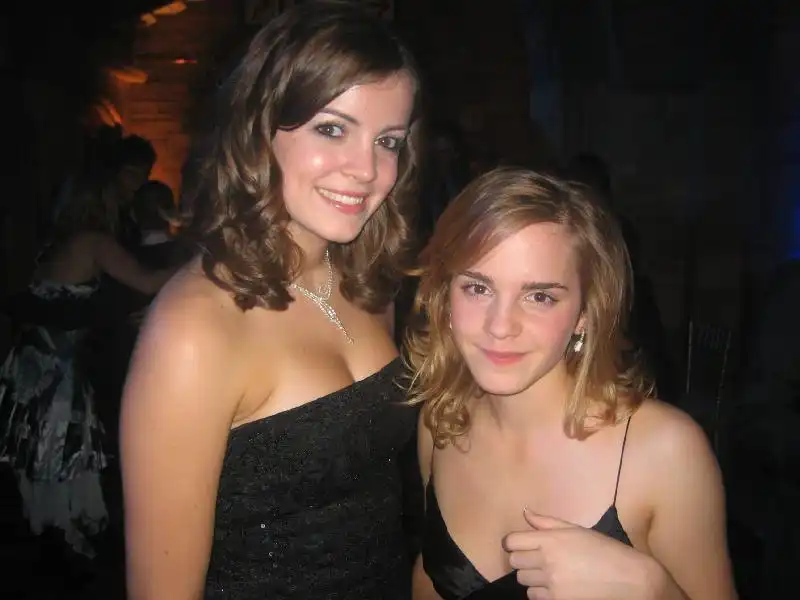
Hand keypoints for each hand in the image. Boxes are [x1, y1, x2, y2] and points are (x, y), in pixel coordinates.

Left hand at [503, 508, 658, 599]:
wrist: (629, 579)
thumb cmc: (603, 550)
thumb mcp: (576, 530)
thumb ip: (546, 522)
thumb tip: (524, 512)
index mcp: (550, 540)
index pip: (511, 542)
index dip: (512, 543)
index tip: (520, 545)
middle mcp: (546, 561)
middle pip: (514, 561)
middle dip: (522, 559)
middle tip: (538, 559)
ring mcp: (551, 583)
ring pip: (522, 580)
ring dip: (531, 577)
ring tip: (549, 573)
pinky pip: (534, 596)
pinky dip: (540, 593)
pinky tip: (554, 587)